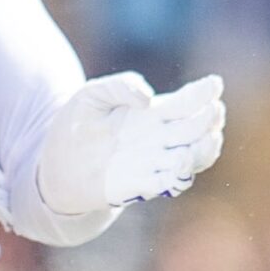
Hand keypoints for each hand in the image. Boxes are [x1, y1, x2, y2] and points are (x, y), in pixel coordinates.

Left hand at [34, 73, 225, 215]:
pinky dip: (177, 176)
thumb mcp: (92, 95)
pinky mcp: (139, 187)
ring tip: (209, 141)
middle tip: (214, 111)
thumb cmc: (76, 125)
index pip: (186, 102)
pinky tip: (181, 165)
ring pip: (191, 159)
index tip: (214, 84)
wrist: (55, 165)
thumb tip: (148, 98)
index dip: (203, 93)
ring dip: (203, 152)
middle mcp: (159, 139)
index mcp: (153, 113)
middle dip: (209, 120)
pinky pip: (166, 184)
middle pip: (196, 130)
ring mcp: (152, 164)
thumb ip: (120, 86)